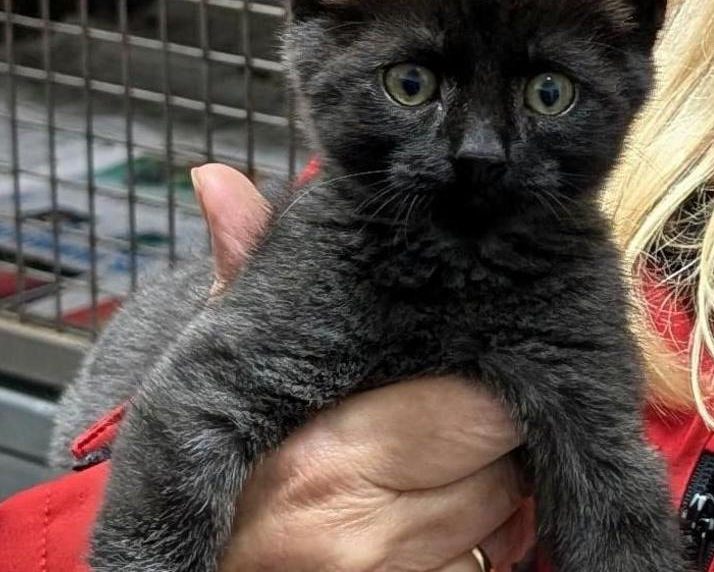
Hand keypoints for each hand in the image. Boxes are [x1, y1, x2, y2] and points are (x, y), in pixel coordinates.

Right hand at [190, 165, 540, 571]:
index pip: (478, 411)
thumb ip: (242, 283)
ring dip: (488, 488)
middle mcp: (361, 530)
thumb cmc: (210, 478)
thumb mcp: (216, 383)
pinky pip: (484, 569)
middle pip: (502, 463)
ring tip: (434, 468)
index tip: (469, 366)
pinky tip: (428, 522)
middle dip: (491, 435)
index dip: (486, 382)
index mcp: (326, 455)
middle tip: (451, 417)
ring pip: (503, 517)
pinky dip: (474, 547)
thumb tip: (219, 181)